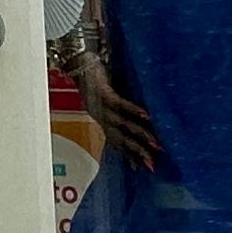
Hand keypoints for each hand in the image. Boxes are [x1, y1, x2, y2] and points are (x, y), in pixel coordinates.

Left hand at [74, 54, 161, 171]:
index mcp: (102, 120)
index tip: (142, 170)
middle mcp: (101, 117)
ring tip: (155, 144)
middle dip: (137, 153)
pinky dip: (133, 110)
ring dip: (140, 135)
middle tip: (152, 165)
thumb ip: (121, 110)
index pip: (117, 143)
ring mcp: (101, 106)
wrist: (77, 62)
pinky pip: (120, 104)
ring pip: (123, 125)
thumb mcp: (108, 98)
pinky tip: (146, 116)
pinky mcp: (103, 93)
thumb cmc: (96, 79)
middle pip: (121, 139)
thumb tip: (142, 118)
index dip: (130, 156)